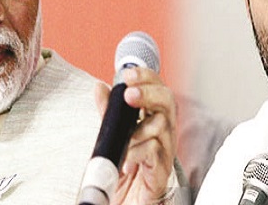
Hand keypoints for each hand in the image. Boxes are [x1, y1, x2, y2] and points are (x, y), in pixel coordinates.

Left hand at [94, 67, 176, 204]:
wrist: (125, 201)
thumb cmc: (125, 166)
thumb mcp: (113, 134)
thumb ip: (109, 112)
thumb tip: (100, 87)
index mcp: (153, 117)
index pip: (157, 88)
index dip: (146, 77)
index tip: (128, 74)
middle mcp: (164, 130)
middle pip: (168, 101)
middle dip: (148, 93)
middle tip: (129, 95)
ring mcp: (166, 149)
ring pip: (162, 125)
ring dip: (139, 129)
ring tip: (125, 140)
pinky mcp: (162, 170)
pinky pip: (155, 152)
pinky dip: (138, 152)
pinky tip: (127, 160)